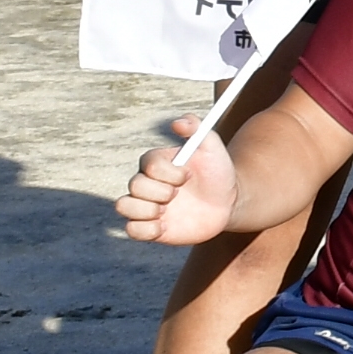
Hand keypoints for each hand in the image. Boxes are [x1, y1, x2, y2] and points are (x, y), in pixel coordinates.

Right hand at [117, 117, 237, 246]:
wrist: (228, 203)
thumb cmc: (218, 172)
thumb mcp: (213, 147)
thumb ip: (198, 128)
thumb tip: (178, 123)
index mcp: (157, 163)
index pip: (148, 164)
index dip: (168, 172)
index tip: (188, 176)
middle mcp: (147, 183)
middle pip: (134, 185)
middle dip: (161, 192)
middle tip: (179, 194)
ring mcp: (146, 206)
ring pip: (124, 206)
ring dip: (147, 210)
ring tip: (167, 211)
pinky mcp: (149, 228)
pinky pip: (131, 230)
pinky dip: (146, 230)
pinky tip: (165, 227)